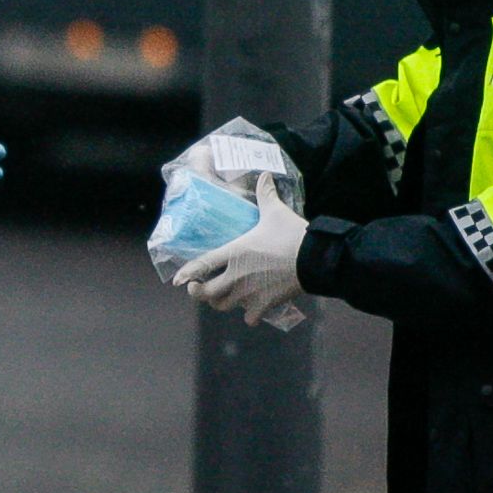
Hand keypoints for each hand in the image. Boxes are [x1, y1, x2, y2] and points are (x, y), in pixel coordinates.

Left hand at [174, 188, 309, 323]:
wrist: (313, 259)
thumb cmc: (291, 234)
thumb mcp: (275, 211)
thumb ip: (265, 194)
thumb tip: (264, 174)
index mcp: (234, 252)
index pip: (201, 265)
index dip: (187, 274)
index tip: (179, 280)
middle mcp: (235, 276)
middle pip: (206, 293)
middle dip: (199, 293)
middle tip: (198, 288)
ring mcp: (248, 293)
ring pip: (223, 306)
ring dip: (220, 302)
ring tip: (222, 296)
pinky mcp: (264, 305)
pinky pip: (249, 318)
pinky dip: (249, 315)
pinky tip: (252, 309)